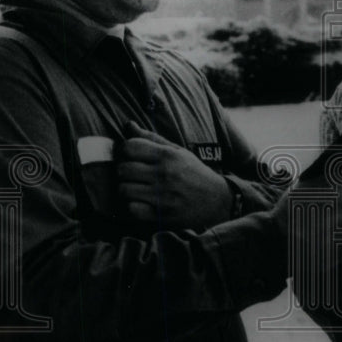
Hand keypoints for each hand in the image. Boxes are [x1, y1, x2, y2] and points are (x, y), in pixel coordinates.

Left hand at [117, 121, 231, 229]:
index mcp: (168, 156)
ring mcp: (163, 196)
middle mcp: (165, 175)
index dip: (124, 150)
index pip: (129, 147)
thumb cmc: (195, 174)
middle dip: (123, 171)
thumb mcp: (178, 152)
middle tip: (131, 174)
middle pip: (123, 169)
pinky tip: (141, 203)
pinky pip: (133, 209)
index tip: (129, 156)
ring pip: (124, 190)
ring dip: (126, 189)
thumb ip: (152, 139)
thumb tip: (128, 125)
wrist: (218, 201)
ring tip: (135, 188)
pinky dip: (133, 206)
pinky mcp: (162, 216)